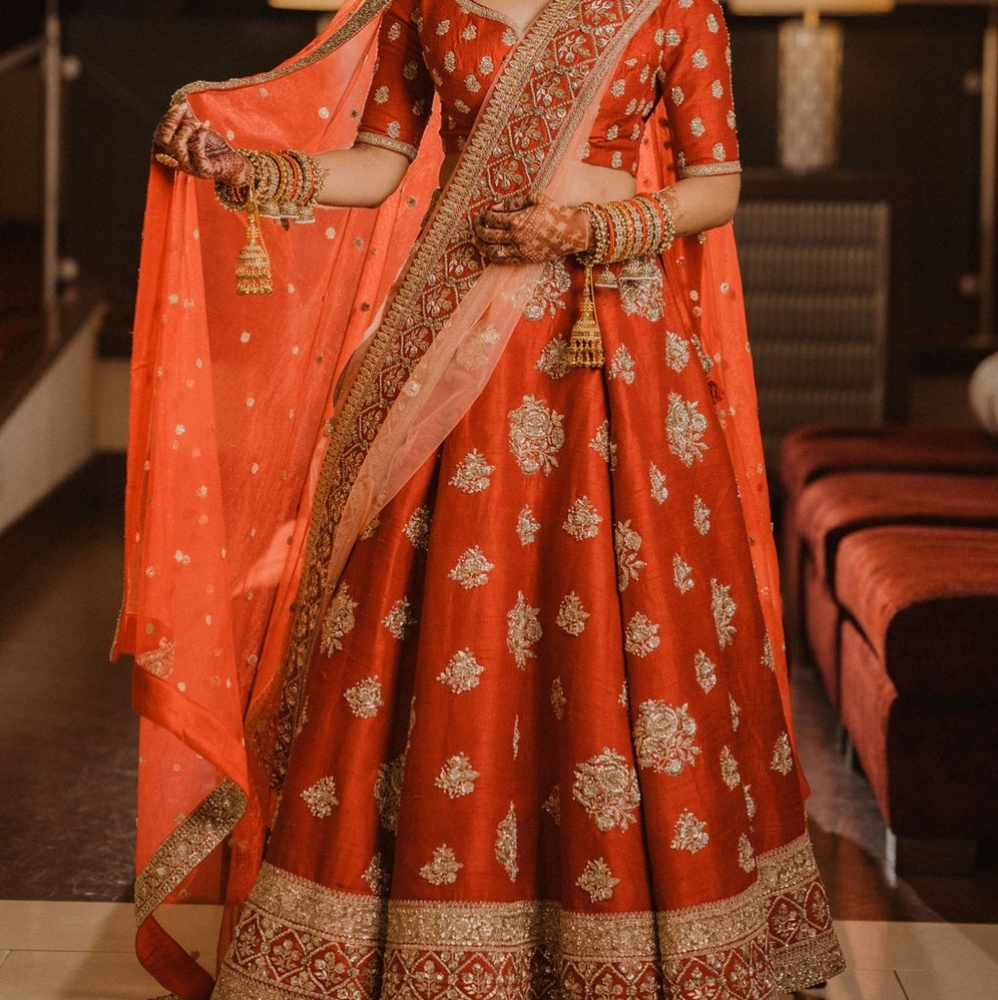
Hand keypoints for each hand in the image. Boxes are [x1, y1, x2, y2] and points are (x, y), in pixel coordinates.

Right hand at [152, 102, 251, 186]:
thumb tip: (181, 103)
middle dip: (172, 121)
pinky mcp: (203, 170)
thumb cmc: (215, 147)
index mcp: (174, 152)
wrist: (234, 165)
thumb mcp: (199, 131)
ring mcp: (190, 167)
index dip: (167, 118)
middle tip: (185, 111)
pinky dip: (200, 135)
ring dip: (186, 129)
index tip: (181, 105)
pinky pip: (197, 151)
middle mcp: (178, 160)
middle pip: (162, 140)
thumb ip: (188, 119)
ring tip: (199, 123)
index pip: (160, 134)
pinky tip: (206, 125)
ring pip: (177, 146)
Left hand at [472, 193, 589, 263]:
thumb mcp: (535, 199)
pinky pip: (504, 260)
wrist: (571, 232)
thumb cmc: (554, 212)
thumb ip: (514, 202)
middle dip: (478, 230)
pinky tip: (487, 252)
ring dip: (481, 246)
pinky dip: (492, 257)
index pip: (493, 219)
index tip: (482, 213)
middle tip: (475, 225)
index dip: (484, 216)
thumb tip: (495, 206)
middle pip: (489, 235)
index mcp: (518, 220)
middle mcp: (516, 237)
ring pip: (493, 251)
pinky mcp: (525, 259)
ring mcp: (520, 250)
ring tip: (475, 241)